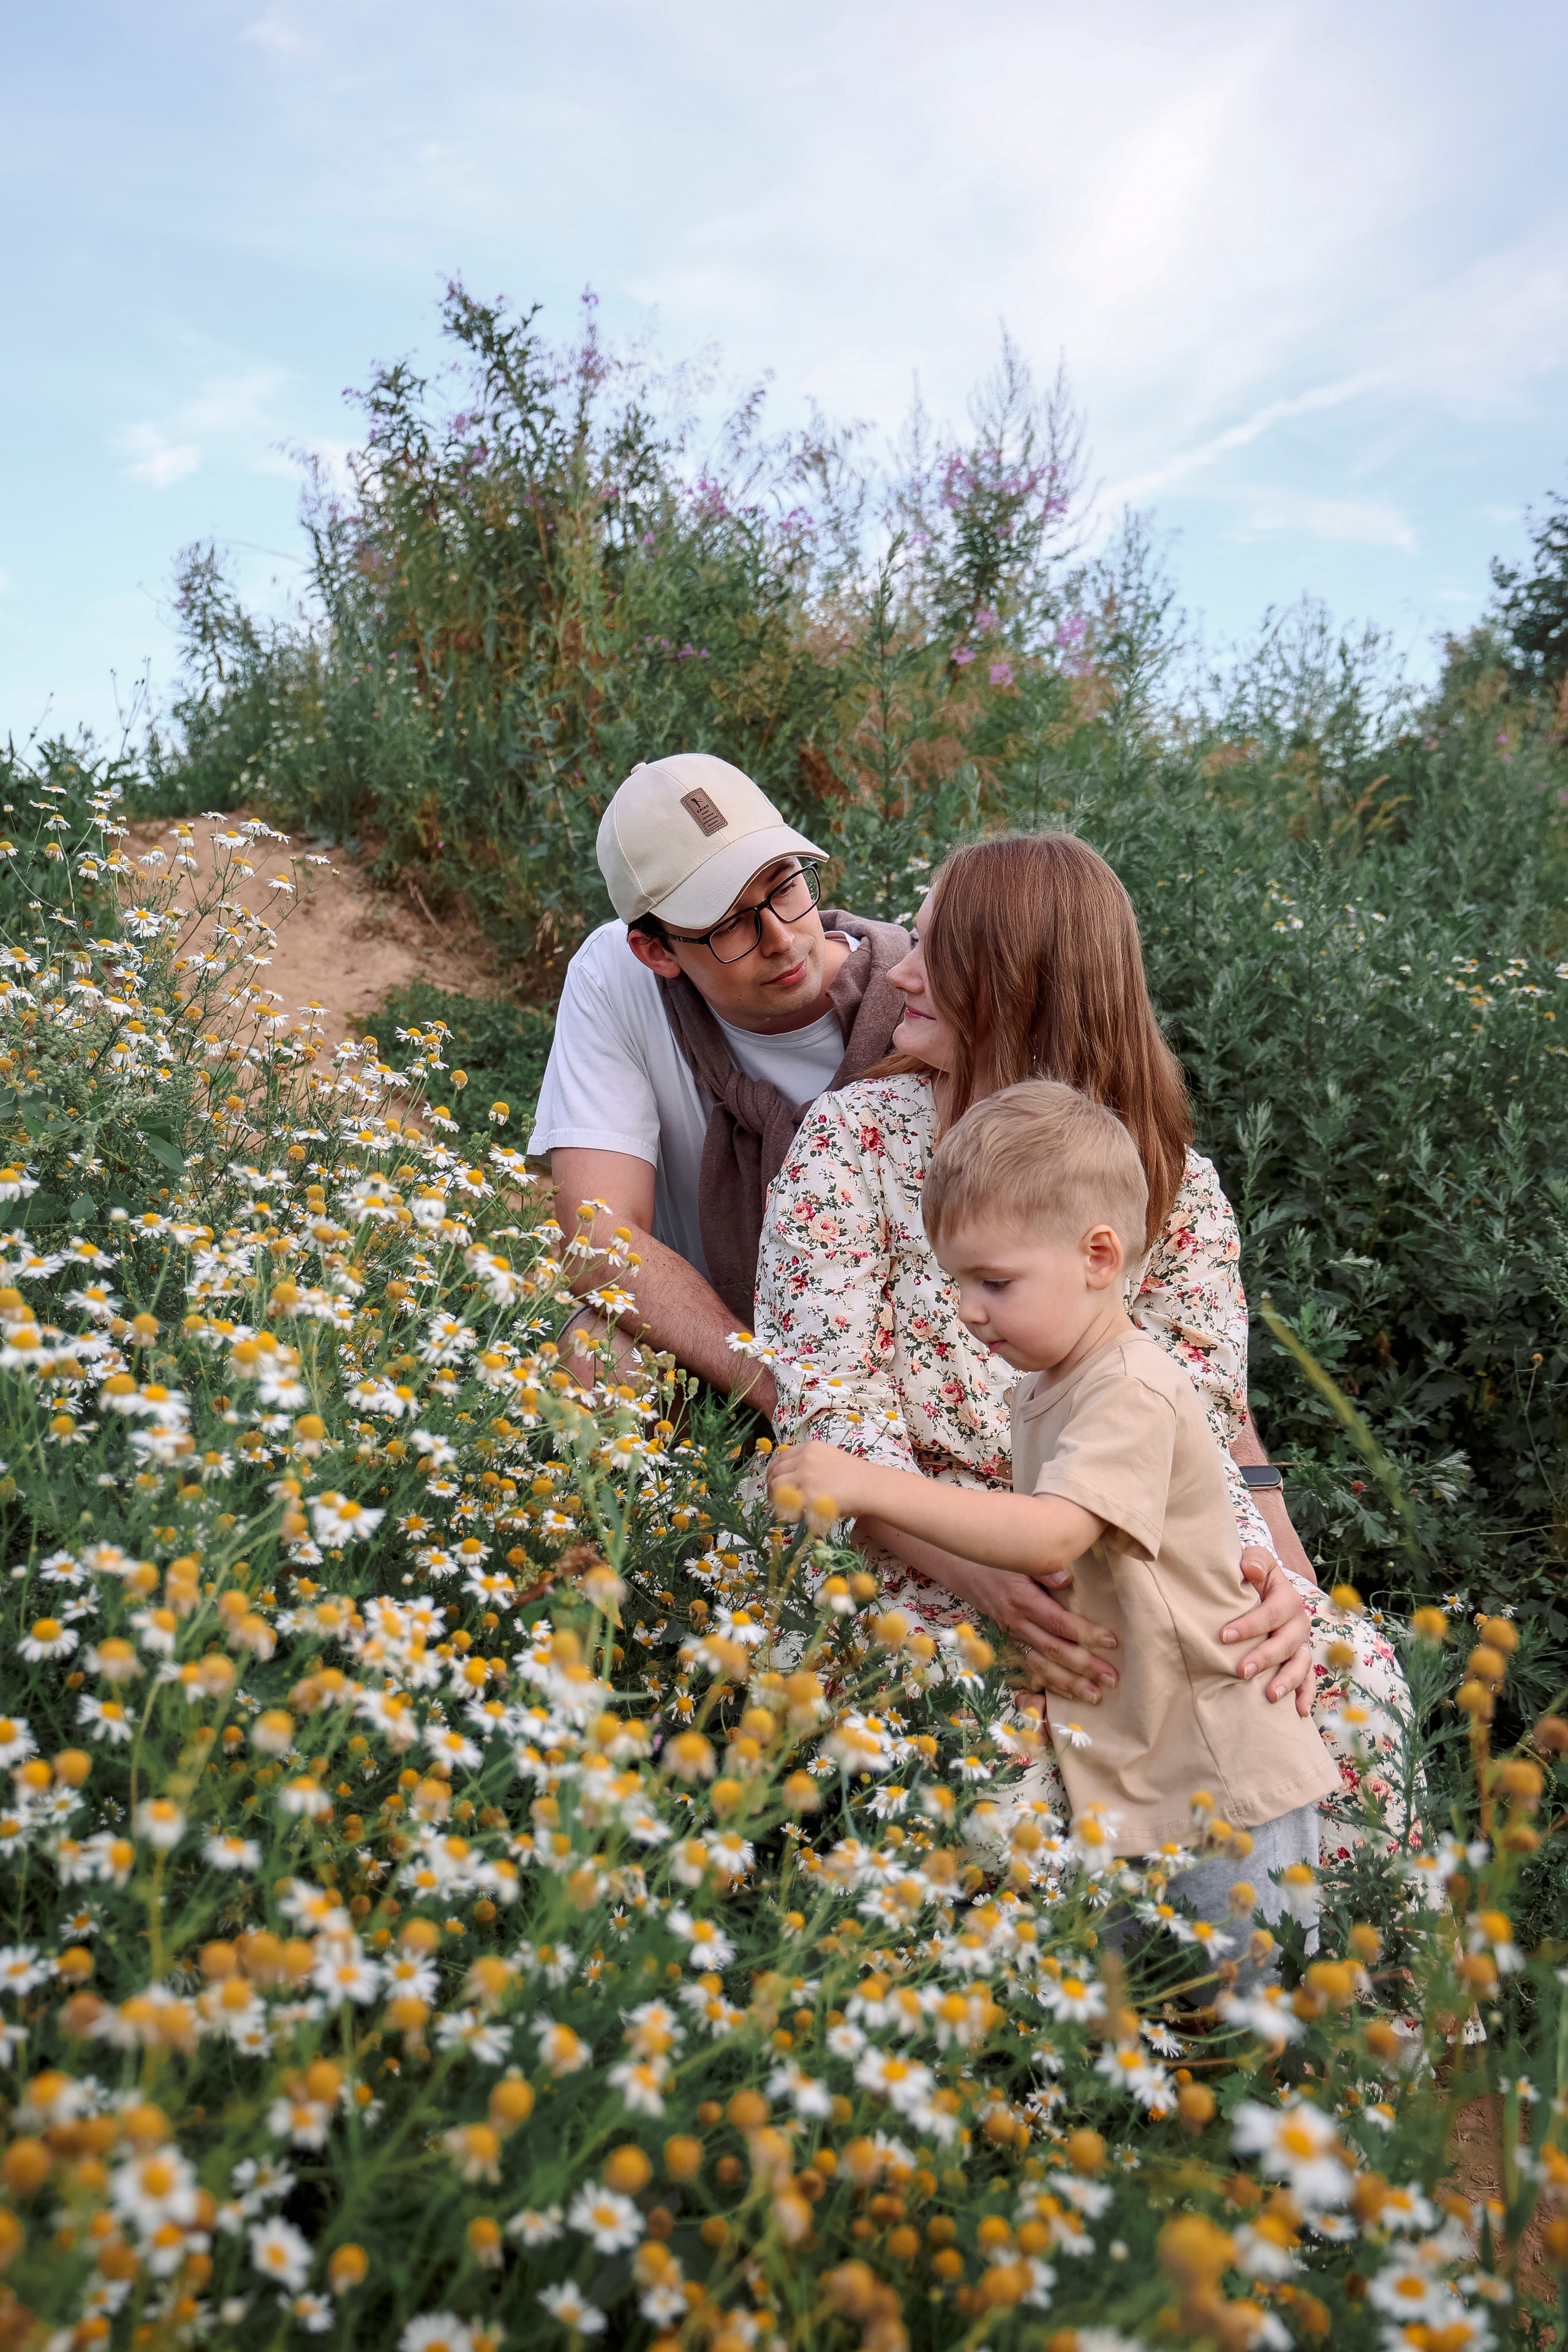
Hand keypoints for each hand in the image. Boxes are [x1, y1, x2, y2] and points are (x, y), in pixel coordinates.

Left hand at [768, 1438, 861, 1515]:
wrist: (871, 1486)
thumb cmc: (855, 1476)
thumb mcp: (829, 1458)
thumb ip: (809, 1463)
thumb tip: (788, 1478)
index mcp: (810, 1448)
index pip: (780, 1458)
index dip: (773, 1472)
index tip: (773, 1483)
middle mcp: (805, 1459)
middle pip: (775, 1473)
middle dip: (772, 1488)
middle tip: (777, 1501)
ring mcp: (806, 1477)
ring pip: (777, 1489)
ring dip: (777, 1501)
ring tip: (787, 1510)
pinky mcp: (809, 1496)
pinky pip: (789, 1506)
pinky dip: (790, 1514)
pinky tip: (799, 1518)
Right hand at [947, 1560, 1118, 1705]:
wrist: (963, 1569)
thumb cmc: (999, 1560)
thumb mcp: (1020, 1557)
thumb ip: (1044, 1568)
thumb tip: (1066, 1578)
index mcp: (1023, 1600)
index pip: (1059, 1622)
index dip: (1085, 1634)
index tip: (1111, 1642)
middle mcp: (1017, 1623)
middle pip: (1054, 1650)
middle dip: (1084, 1667)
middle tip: (1112, 1678)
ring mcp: (1012, 1636)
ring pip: (1042, 1666)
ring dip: (1068, 1684)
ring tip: (1094, 1697)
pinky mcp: (1009, 1644)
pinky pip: (1030, 1669)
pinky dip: (1049, 1684)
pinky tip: (1069, 1695)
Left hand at [1221, 1551, 1313, 1713]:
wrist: (1257, 1586)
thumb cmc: (1249, 1574)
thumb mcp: (1253, 1559)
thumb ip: (1254, 1561)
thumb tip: (1251, 1570)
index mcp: (1287, 1597)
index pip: (1272, 1612)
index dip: (1250, 1625)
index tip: (1224, 1636)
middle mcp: (1298, 1622)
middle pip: (1286, 1642)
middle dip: (1265, 1657)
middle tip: (1240, 1671)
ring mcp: (1301, 1643)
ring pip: (1301, 1663)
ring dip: (1287, 1680)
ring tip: (1270, 1696)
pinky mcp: (1299, 1659)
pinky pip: (1308, 1679)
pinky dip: (1305, 1695)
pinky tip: (1298, 1712)